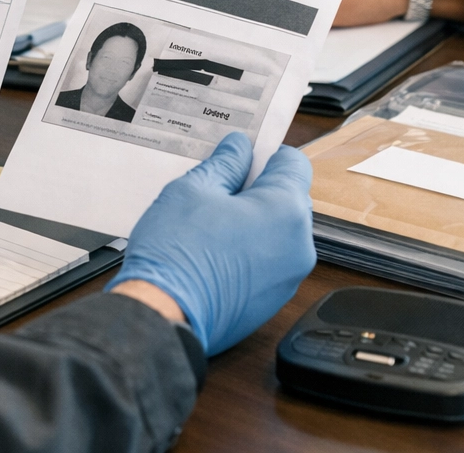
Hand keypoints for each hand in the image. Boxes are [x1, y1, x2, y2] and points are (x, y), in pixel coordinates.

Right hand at [109, 133, 314, 354]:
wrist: (164, 315)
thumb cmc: (177, 252)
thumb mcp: (194, 189)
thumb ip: (225, 164)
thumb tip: (239, 148)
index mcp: (285, 211)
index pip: (294, 164)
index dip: (266, 154)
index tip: (242, 156)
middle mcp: (299, 245)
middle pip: (288, 199)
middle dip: (257, 190)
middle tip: (217, 188)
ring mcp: (289, 278)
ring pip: (278, 233)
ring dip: (253, 222)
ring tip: (210, 224)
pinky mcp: (273, 301)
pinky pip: (269, 263)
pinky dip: (249, 252)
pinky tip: (213, 252)